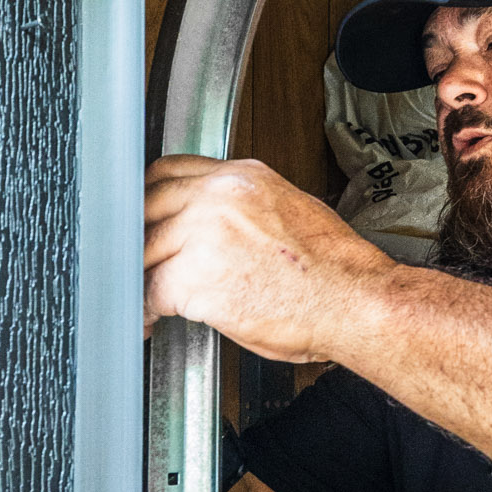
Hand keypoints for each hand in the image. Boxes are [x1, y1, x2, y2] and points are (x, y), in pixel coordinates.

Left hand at [144, 156, 391, 361]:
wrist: (354, 301)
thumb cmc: (335, 272)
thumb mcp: (292, 213)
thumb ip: (247, 210)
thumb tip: (222, 226)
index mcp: (243, 177)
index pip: (170, 171)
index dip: (150, 199)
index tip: (146, 218)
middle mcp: (219, 196)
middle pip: (148, 208)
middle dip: (139, 239)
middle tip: (137, 262)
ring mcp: (204, 233)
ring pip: (144, 251)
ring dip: (140, 277)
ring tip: (141, 297)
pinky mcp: (195, 277)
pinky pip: (151, 292)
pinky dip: (146, 310)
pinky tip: (151, 320)